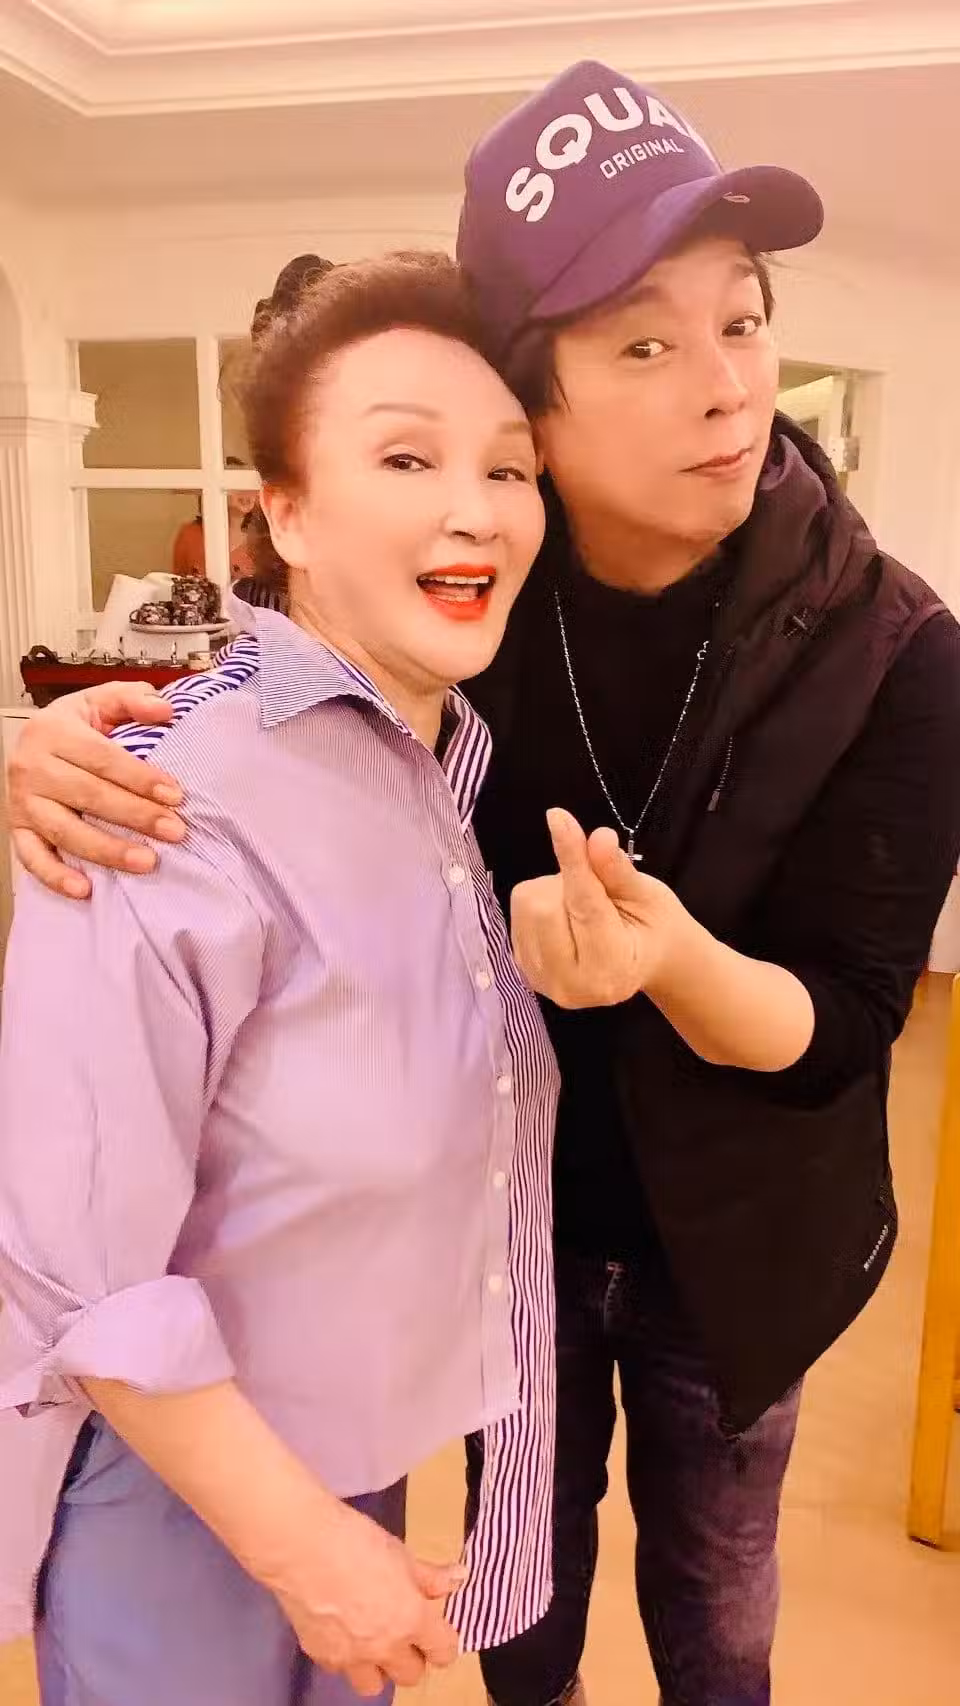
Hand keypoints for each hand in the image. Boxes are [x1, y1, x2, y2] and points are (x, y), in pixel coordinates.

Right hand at [8, 684, 185, 897]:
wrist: (30, 743)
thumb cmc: (74, 727)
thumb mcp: (100, 702)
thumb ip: (133, 699)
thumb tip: (165, 710)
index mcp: (53, 731)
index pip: (102, 758)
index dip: (140, 778)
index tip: (175, 795)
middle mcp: (32, 766)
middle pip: (88, 795)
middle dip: (136, 815)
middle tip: (174, 831)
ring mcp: (22, 802)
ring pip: (65, 830)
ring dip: (107, 850)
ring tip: (146, 862)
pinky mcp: (18, 829)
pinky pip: (32, 858)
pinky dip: (56, 876)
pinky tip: (85, 889)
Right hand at [272, 1497, 463, 1695]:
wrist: (303, 1546)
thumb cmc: (358, 1540)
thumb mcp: (401, 1553)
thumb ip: (430, 1576)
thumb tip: (459, 1578)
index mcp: (412, 1620)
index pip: (444, 1652)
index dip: (443, 1642)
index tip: (437, 1630)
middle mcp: (385, 1648)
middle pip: (412, 1675)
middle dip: (412, 1656)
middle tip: (403, 1630)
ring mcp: (351, 1658)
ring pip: (375, 1684)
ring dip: (379, 1667)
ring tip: (372, 1639)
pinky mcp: (321, 1656)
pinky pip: (342, 1670)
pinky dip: (346, 1657)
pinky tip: (341, 1630)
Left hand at [510, 807, 685, 1009]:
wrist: (643, 960)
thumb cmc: (650, 927)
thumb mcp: (647, 897)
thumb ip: (617, 871)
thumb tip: (598, 838)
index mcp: (610, 970)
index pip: (585, 905)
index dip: (573, 858)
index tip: (559, 818)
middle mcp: (569, 985)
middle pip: (545, 906)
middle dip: (568, 882)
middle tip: (596, 888)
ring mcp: (541, 980)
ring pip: (528, 904)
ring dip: (554, 891)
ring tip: (583, 905)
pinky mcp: (523, 966)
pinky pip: (519, 912)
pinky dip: (542, 902)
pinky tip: (565, 917)